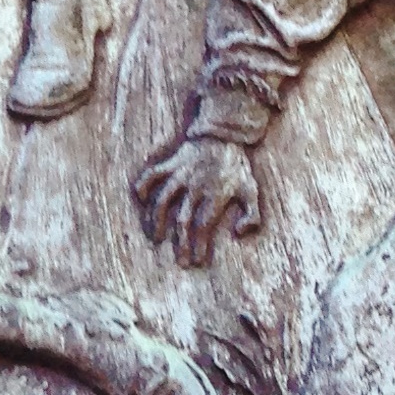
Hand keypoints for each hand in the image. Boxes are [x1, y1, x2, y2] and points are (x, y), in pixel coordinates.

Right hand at [135, 138, 261, 266]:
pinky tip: (141, 200)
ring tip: (156, 238)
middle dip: (181, 244)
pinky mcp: (172, 163)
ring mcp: (181, 174)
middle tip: (181, 261)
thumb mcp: (252, 190)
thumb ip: (252, 215)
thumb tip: (237, 233)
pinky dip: (143, 186)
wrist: (225, 133)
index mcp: (215, 195)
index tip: (197, 261)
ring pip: (162, 201)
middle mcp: (195, 187)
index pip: (202, 226)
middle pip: (182, 220)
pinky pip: (153, 174)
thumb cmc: (238, 165)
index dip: (198, 245)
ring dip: (156, 221)